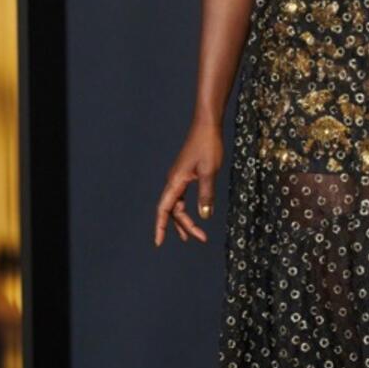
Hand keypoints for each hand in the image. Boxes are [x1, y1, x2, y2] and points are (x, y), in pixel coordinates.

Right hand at [154, 119, 223, 245]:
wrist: (207, 124)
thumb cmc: (208, 145)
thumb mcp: (210, 171)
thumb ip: (206, 194)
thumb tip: (204, 216)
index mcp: (175, 181)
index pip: (164, 209)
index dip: (160, 227)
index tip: (158, 243)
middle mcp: (173, 180)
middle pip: (172, 210)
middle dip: (184, 226)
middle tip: (200, 239)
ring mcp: (178, 177)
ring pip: (177, 204)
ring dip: (185, 220)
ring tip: (194, 235)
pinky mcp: (185, 174)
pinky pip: (182, 196)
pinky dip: (187, 208)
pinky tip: (194, 213)